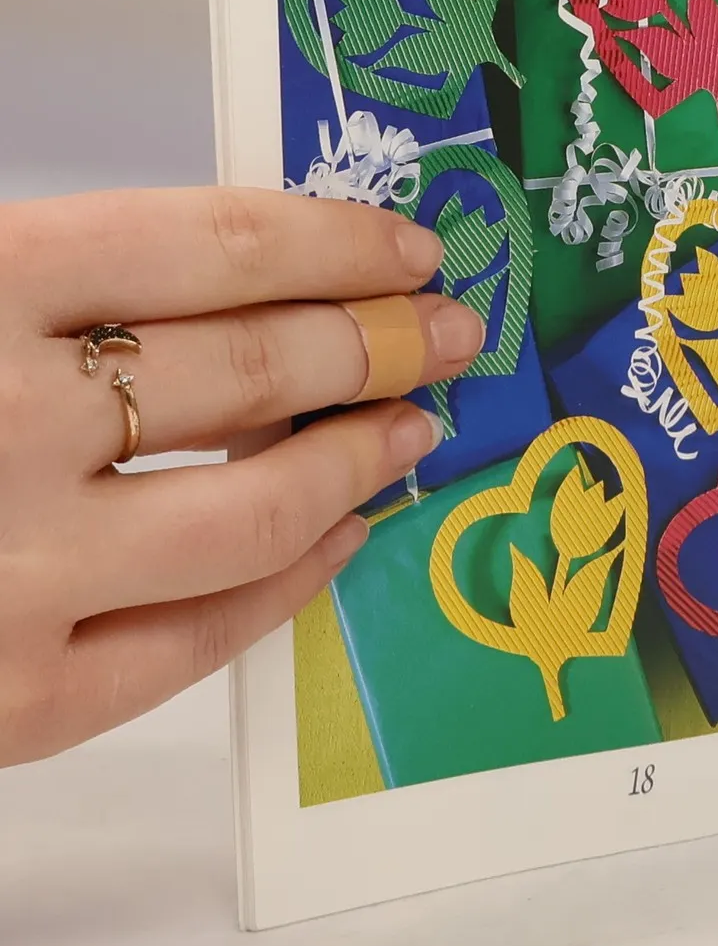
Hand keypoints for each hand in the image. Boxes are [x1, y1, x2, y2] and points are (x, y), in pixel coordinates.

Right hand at [0, 188, 482, 764]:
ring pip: (255, 510)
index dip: (334, 240)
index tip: (403, 245)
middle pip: (255, 367)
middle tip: (447, 330)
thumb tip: (237, 276)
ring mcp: (8, 577)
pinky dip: (293, 581)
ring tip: (413, 426)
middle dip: (378, 342)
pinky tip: (341, 535)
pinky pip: (199, 641)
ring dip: (359, 459)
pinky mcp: (7, 705)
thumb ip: (46, 277)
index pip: (211, 245)